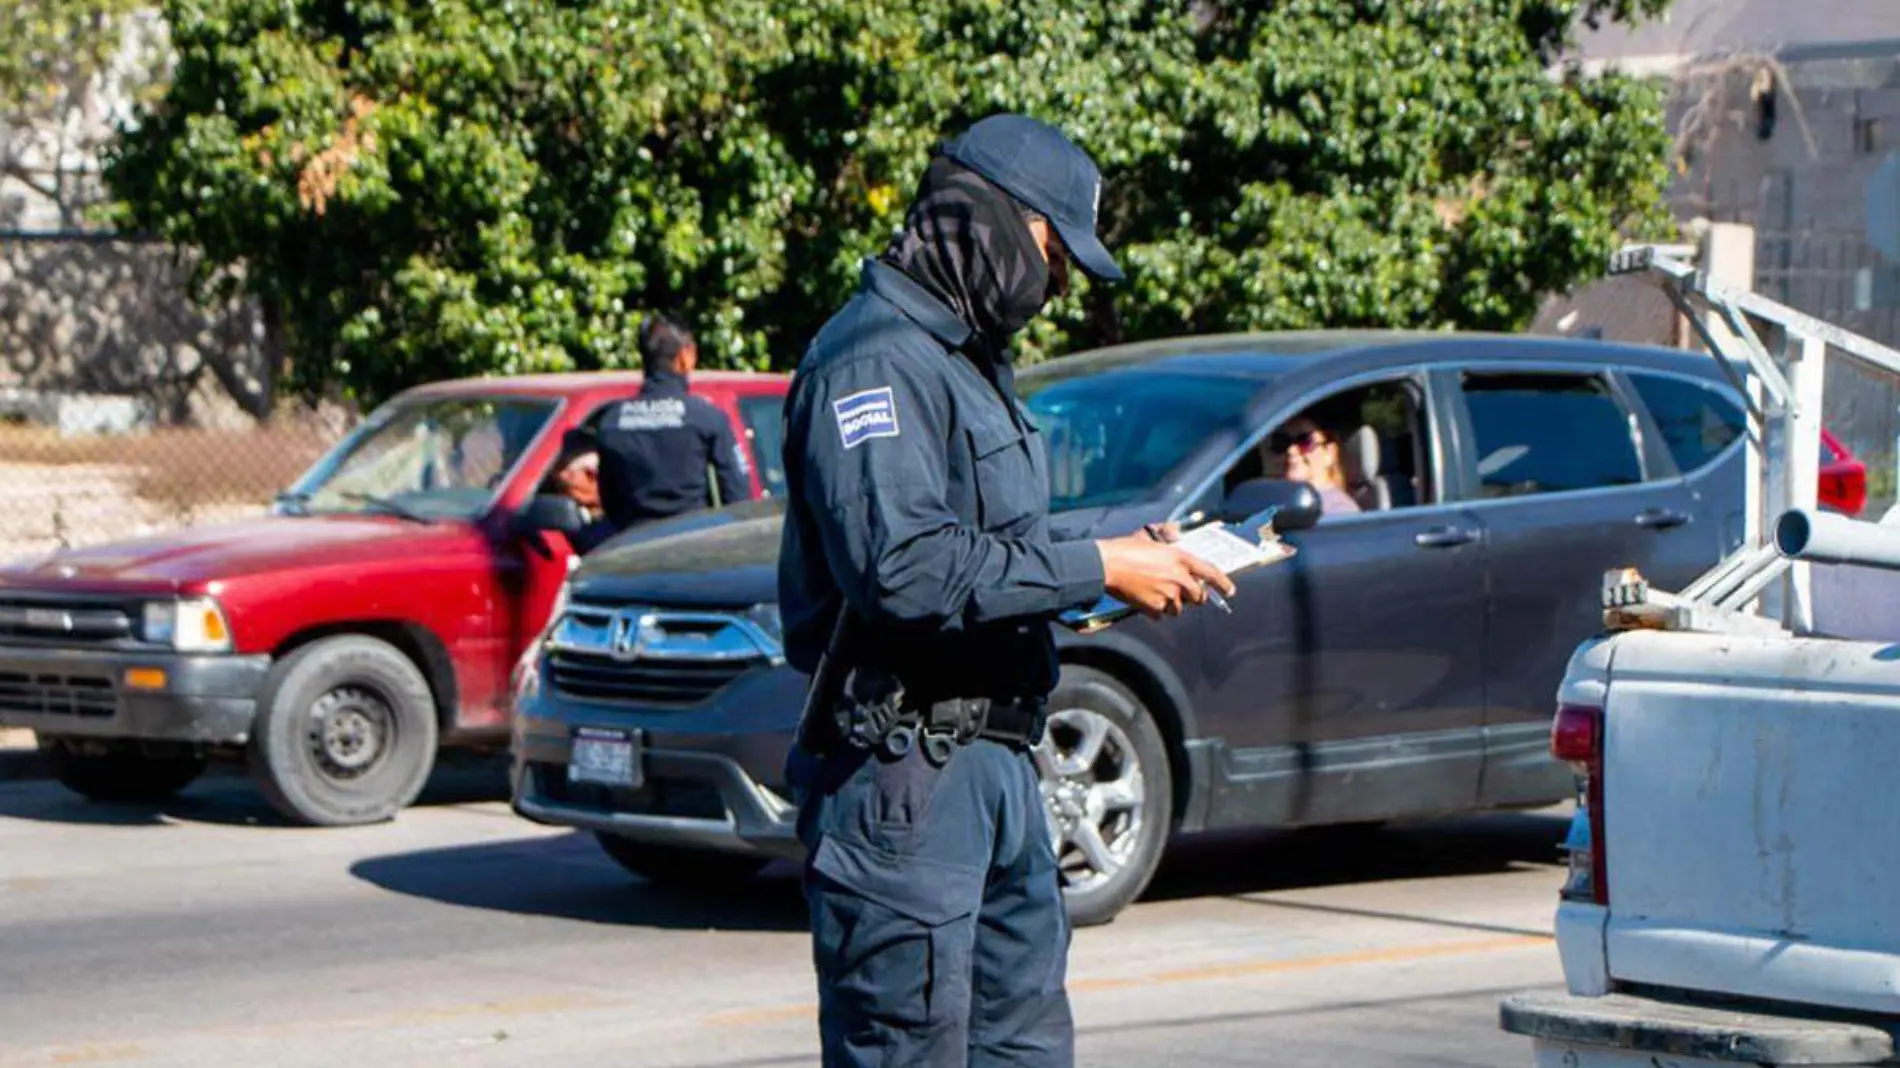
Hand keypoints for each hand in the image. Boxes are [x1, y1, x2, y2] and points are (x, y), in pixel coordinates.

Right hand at [1095, 533, 1236, 618]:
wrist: (1105, 565)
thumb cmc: (1124, 549)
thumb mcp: (1149, 535)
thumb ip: (1167, 533)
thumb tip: (1176, 532)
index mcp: (1179, 558)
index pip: (1210, 572)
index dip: (1223, 583)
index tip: (1230, 591)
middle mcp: (1178, 577)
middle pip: (1198, 597)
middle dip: (1193, 597)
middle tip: (1183, 593)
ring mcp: (1166, 594)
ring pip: (1179, 609)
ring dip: (1172, 604)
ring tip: (1156, 593)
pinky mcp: (1153, 607)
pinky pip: (1161, 615)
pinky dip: (1155, 611)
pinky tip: (1145, 599)